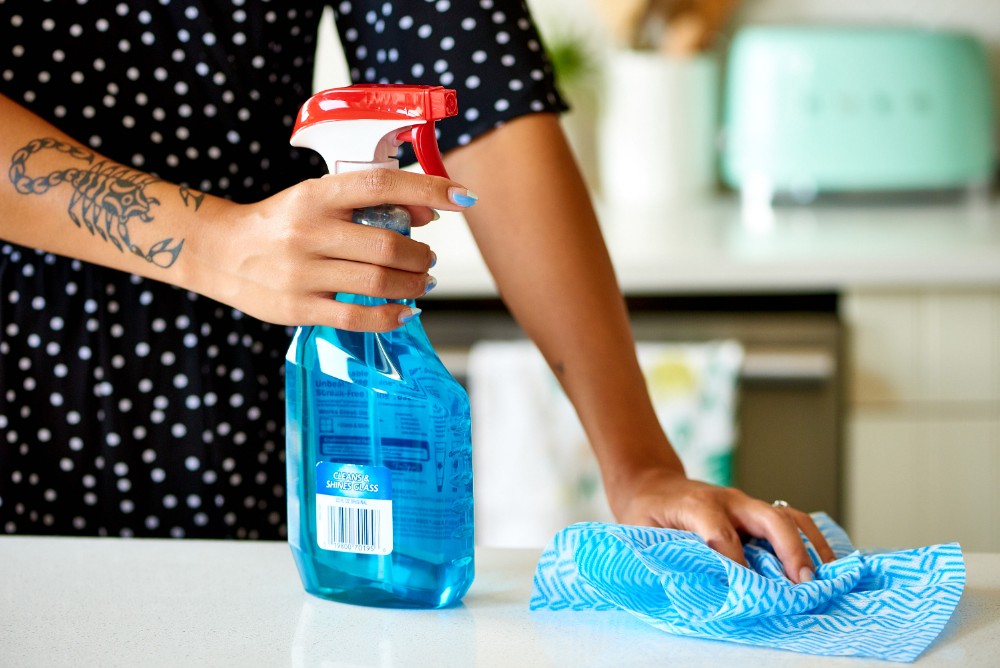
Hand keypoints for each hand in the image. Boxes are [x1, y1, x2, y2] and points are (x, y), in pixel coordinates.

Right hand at [187, 168, 474, 330]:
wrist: (218, 252)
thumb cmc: (279, 224)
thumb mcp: (316, 199)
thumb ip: (366, 202)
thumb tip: (427, 213)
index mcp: (315, 196)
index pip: (381, 185)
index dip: (428, 190)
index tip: (463, 198)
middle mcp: (308, 231)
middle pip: (387, 244)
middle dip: (421, 255)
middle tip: (428, 259)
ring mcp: (301, 273)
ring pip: (377, 282)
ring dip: (413, 285)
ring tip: (421, 282)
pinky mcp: (297, 308)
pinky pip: (356, 318)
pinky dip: (390, 317)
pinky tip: (405, 312)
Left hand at [612, 466, 836, 582]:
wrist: (652, 484)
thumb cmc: (647, 512)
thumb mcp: (644, 532)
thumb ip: (668, 552)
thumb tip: (696, 586)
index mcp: (696, 504)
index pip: (720, 531)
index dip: (734, 560)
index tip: (747, 589)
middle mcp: (728, 500)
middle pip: (769, 518)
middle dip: (789, 550)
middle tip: (803, 584)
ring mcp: (746, 504)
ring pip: (788, 517)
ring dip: (810, 545)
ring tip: (826, 577)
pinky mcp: (756, 513)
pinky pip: (791, 521)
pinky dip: (811, 540)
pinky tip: (825, 564)